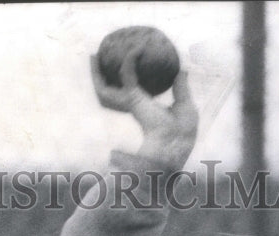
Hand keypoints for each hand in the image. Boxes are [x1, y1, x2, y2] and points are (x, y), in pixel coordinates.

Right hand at [90, 46, 197, 171]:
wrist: (177, 143)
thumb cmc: (182, 134)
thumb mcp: (185, 107)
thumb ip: (181, 89)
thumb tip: (182, 71)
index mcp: (142, 109)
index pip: (126, 94)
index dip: (119, 84)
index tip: (120, 67)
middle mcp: (131, 107)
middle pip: (106, 94)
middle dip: (97, 80)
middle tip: (96, 61)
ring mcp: (130, 104)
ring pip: (104, 90)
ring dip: (97, 73)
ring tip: (93, 56)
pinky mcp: (133, 99)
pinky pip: (128, 74)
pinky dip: (130, 61)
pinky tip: (135, 50)